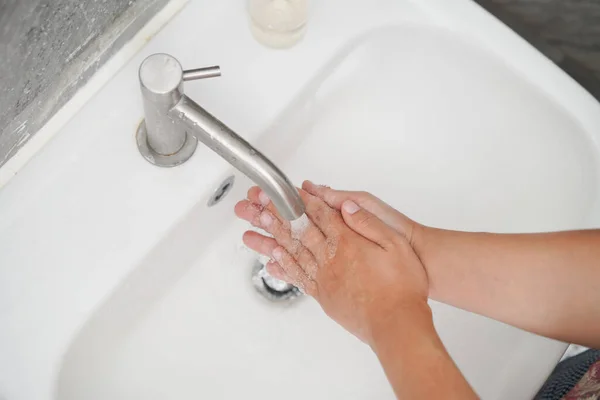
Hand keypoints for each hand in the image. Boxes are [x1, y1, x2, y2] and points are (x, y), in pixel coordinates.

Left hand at [234, 181, 429, 344]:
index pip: (321, 215)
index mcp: (349, 243)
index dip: (303, 200)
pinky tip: (272, 260)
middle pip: (300, 230)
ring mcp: (324, 278)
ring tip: (256, 226)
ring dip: (273, 237)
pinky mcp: (324, 296)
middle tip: (259, 202)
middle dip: (279, 214)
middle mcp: (331, 259)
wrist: (396, 326)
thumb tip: (347, 207)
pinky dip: (283, 267)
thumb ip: (369, 224)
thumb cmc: (402, 288)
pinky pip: (298, 277)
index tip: (288, 190)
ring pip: (293, 252)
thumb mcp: (396, 245)